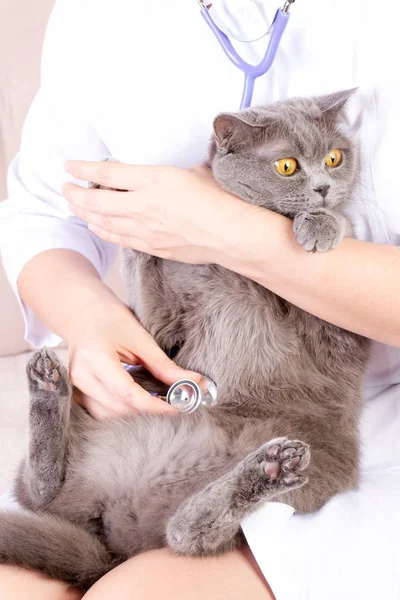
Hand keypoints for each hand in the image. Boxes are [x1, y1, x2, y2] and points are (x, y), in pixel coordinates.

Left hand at [63, 161, 246, 263]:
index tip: (70, 167)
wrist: (230, 233)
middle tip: (65, 189)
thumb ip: (173, 174)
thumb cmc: (219, 199)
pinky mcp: (152, 246)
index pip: (106, 174)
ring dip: (85, 214)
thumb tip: (174, 174)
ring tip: (74, 207)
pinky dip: (104, 231)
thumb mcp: (194, 173)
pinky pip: (119, 239)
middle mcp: (142, 205)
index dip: (82, 170)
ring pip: (103, 222)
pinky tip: (96, 227)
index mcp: (152, 180)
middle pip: (96, 201)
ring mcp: (145, 229)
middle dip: (75, 195)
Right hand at [69, 299, 200, 418]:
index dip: (154, 405)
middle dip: (147, 410)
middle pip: (118, 407)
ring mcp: (75, 384)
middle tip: (172, 404)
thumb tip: (194, 383)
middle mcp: (81, 375)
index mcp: (96, 357)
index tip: (177, 407)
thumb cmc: (111, 318)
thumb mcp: (140, 338)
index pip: (127, 393)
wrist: (83, 312)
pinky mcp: (76, 390)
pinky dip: (120, 409)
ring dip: (133, 413)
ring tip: (155, 402)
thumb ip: (164, 366)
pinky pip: (99, 410)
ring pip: (107, 414)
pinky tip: (136, 401)